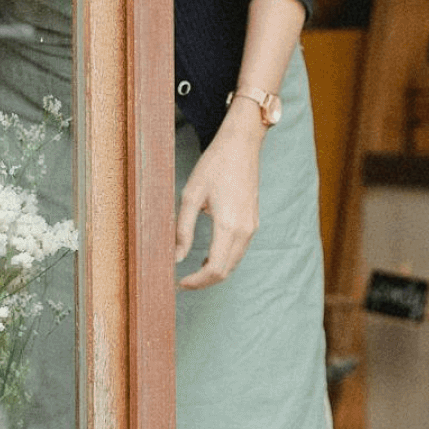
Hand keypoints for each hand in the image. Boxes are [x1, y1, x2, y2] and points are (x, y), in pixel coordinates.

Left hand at [174, 100, 264, 289]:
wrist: (241, 145)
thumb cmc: (214, 165)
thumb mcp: (190, 195)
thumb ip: (183, 230)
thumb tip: (176, 257)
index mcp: (228, 225)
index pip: (215, 269)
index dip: (196, 282)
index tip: (179, 283)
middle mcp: (244, 230)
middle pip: (226, 271)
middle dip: (204, 281)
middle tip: (183, 282)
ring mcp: (252, 226)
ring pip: (234, 263)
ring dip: (215, 271)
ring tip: (192, 271)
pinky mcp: (253, 221)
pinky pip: (239, 251)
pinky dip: (224, 260)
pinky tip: (208, 256)